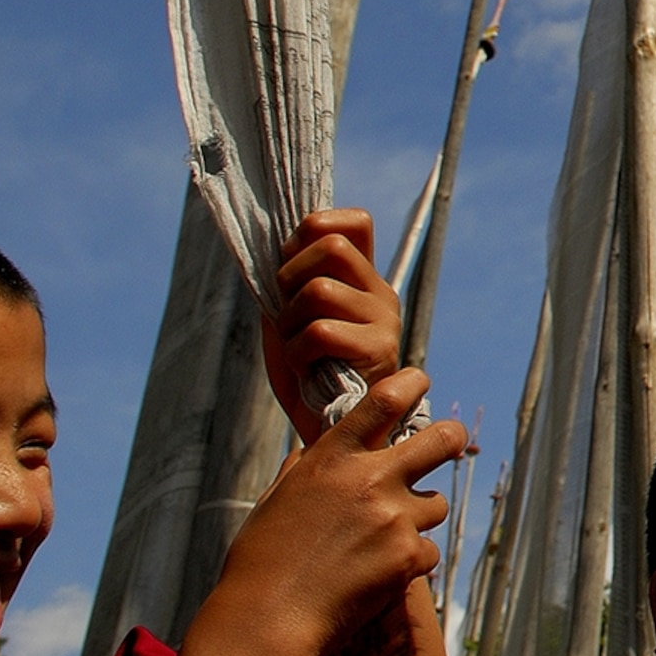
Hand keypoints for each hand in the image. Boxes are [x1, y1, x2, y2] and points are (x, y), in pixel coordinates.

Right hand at [215, 368, 459, 655]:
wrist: (268, 619)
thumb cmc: (262, 560)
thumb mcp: (277, 498)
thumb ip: (305, 467)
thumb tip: (317, 448)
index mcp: (332, 457)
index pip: (384, 400)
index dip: (411, 384)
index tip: (420, 382)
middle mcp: (369, 480)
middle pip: (443, 439)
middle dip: (451, 439)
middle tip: (449, 444)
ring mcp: (394, 518)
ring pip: (436, 502)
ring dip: (418, 516)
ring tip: (381, 538)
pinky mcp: (409, 556)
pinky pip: (429, 549)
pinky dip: (411, 560)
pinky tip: (379, 573)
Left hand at [263, 209, 402, 442]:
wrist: (329, 433)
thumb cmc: (307, 378)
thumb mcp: (290, 322)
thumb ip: (287, 285)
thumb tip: (272, 246)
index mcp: (362, 280)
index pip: (355, 222)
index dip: (316, 226)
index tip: (293, 261)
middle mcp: (379, 292)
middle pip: (331, 244)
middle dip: (290, 274)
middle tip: (289, 313)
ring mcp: (383, 319)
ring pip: (318, 288)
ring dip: (289, 322)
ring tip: (296, 349)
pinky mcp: (379, 349)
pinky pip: (320, 331)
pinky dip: (296, 352)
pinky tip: (304, 369)